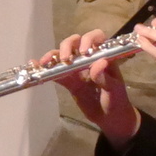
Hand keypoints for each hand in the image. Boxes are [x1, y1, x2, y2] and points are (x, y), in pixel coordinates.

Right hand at [48, 29, 139, 144]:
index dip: (89, 39)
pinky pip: (57, 73)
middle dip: (69, 45)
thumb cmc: (117, 100)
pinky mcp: (69, 82)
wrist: (110, 117)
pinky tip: (37, 67)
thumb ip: (105, 77)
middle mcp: (90, 59)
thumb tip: (98, 62)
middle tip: (66, 58)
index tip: (83, 51)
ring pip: (64, 56)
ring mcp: (78, 70)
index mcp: (105, 56)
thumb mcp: (115, 89)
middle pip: (77, 42)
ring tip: (46, 62)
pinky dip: (47, 70)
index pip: (97, 38)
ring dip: (54, 56)